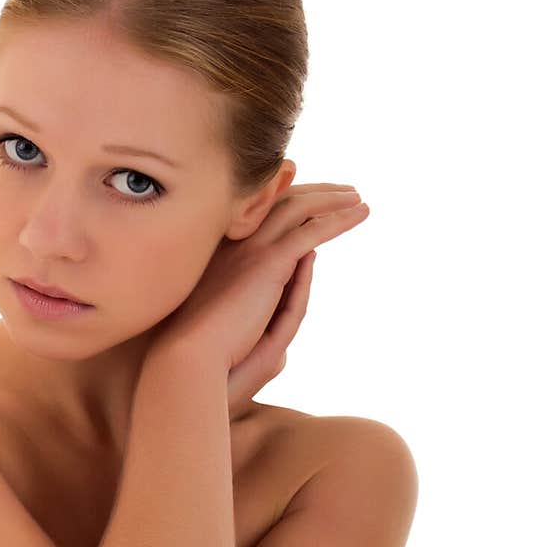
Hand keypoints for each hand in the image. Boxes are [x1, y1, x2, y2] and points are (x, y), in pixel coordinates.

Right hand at [158, 183, 369, 411]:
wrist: (188, 356)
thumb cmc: (208, 350)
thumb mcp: (239, 320)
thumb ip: (268, 298)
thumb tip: (295, 280)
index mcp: (220, 255)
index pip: (258, 215)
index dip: (283, 201)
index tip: (306, 197)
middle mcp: (234, 244)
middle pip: (278, 203)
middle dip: (312, 193)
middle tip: (341, 190)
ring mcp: (250, 249)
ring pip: (298, 209)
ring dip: (331, 199)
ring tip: (357, 196)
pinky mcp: (268, 262)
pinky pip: (312, 231)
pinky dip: (338, 219)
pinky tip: (360, 213)